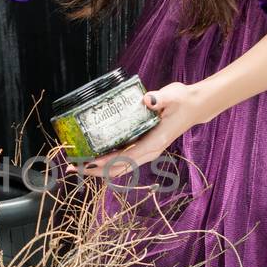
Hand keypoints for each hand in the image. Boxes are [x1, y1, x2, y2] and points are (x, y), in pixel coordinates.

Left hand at [86, 81, 208, 175]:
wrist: (194, 106)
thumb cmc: (182, 101)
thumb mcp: (172, 96)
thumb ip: (160, 98)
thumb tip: (147, 100)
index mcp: (155, 143)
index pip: (127, 157)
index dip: (108, 161)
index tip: (90, 162)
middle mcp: (149, 151)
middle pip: (120, 168)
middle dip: (96, 170)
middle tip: (73, 168)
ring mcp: (146, 151)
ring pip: (120, 167)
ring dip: (99, 169)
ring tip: (77, 167)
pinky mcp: (143, 147)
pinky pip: (122, 159)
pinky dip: (106, 162)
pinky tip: (92, 158)